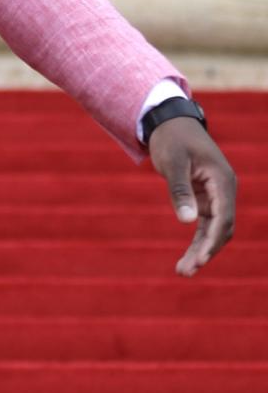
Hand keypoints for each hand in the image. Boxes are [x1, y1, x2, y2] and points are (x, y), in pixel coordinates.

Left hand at [149, 116, 235, 275]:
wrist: (169, 121)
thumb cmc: (171, 138)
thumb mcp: (173, 162)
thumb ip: (180, 190)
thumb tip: (187, 221)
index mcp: (222, 180)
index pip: (224, 218)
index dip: (212, 241)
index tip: (199, 259)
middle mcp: (224, 190)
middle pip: (221, 229)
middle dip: (205, 251)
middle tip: (184, 271)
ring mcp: (216, 195)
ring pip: (214, 230)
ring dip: (201, 250)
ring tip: (183, 271)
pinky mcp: (205, 198)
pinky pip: (205, 224)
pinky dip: (197, 240)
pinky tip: (188, 256)